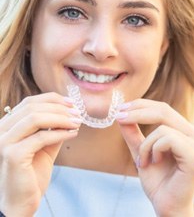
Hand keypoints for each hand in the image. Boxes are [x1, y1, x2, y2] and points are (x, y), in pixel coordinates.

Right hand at [0, 93, 81, 216]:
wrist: (21, 202)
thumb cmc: (31, 174)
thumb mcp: (45, 146)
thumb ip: (53, 129)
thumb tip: (70, 113)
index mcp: (8, 125)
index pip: (29, 102)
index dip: (52, 99)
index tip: (71, 103)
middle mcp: (2, 130)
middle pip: (32, 107)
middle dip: (59, 108)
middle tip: (77, 113)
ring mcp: (5, 141)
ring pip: (35, 118)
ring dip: (61, 118)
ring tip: (77, 122)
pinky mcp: (13, 154)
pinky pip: (41, 137)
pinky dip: (60, 133)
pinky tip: (72, 133)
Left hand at [116, 99, 193, 216]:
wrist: (166, 206)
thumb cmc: (157, 181)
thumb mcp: (140, 151)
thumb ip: (133, 133)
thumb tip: (121, 114)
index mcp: (185, 131)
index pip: (163, 108)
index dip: (141, 105)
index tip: (120, 108)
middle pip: (163, 110)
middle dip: (137, 112)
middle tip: (119, 117)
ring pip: (162, 127)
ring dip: (145, 144)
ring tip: (143, 161)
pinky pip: (168, 139)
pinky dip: (154, 149)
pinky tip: (154, 162)